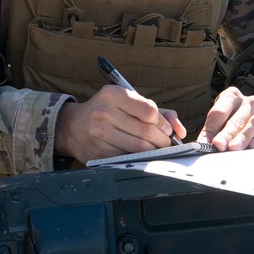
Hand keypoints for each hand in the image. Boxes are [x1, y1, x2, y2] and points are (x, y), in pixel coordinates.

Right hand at [55, 85, 185, 162]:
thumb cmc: (107, 111)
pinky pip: (128, 158)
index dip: (163, 123)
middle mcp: (104, 112)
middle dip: (163, 140)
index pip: (148, 110)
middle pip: (146, 131)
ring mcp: (99, 134)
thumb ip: (158, 112)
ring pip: (139, 148)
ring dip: (154, 151)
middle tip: (166, 143)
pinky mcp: (99, 152)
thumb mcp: (128, 102)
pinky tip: (140, 155)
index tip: (167, 129)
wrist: (73, 126)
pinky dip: (140, 159)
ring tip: (156, 149)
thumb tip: (180, 130)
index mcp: (112, 94)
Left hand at [196, 86, 253, 150]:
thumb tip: (202, 144)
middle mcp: (249, 102)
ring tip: (233, 148)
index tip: (207, 141)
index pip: (220, 111)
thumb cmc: (229, 127)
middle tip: (218, 145)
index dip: (212, 127)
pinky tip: (253, 146)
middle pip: (237, 118)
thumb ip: (210, 134)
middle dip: (226, 133)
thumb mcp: (216, 127)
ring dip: (243, 136)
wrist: (252, 133)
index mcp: (232, 96)